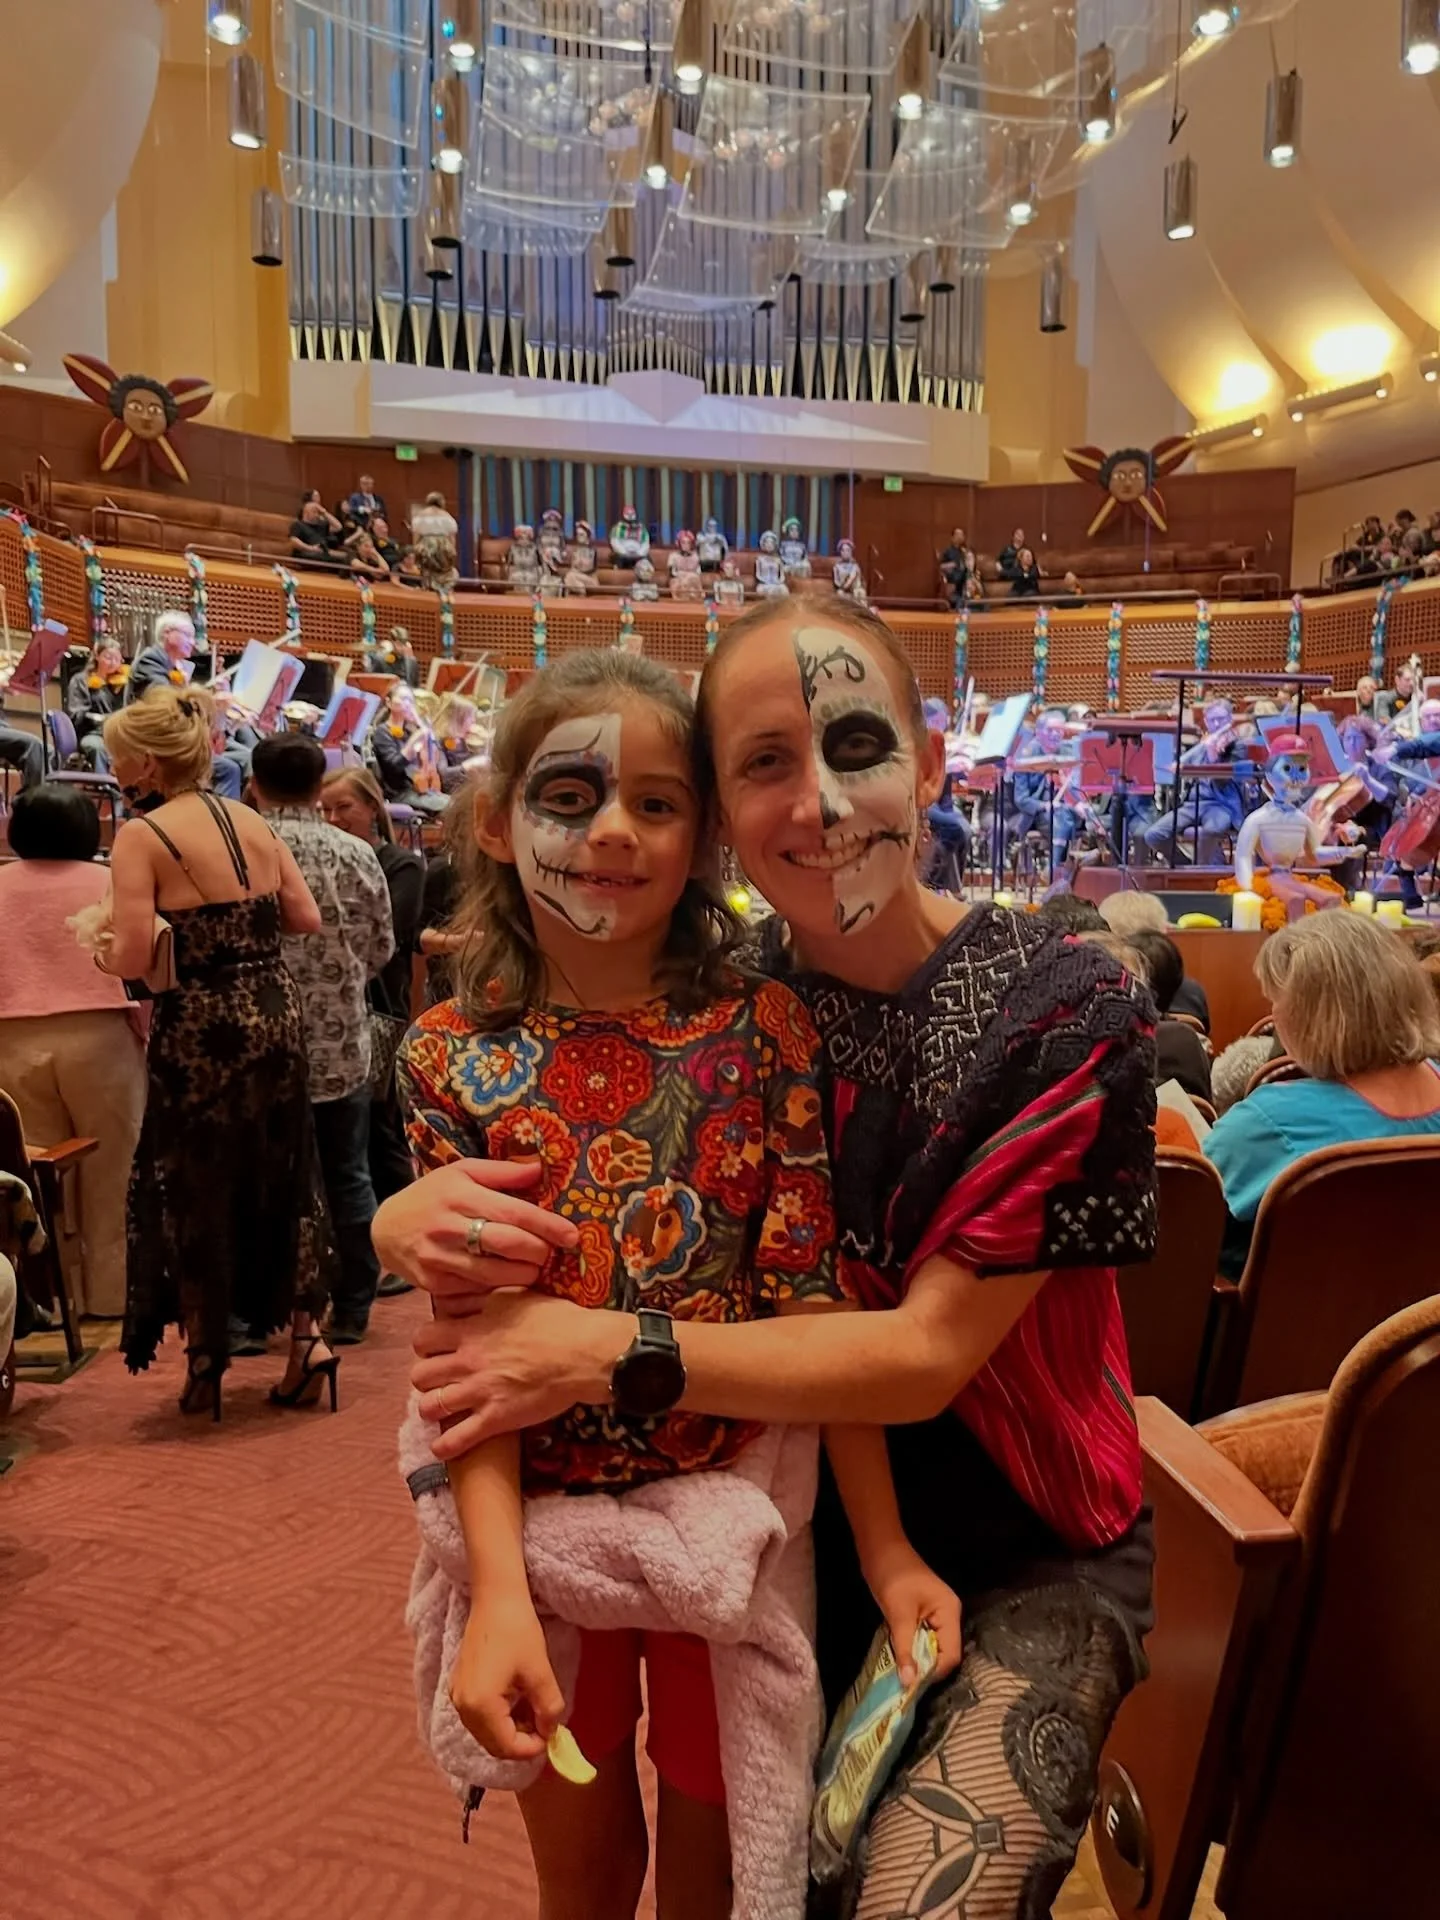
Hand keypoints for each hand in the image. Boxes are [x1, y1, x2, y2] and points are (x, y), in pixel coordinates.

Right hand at [372, 1159, 576, 1296]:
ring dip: (524, 1274)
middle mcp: (449, 1227)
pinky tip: (507, 1278)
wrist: (386, 1228)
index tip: (572, 1235)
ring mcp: (440, 1259)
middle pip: (508, 1245)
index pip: (513, 1212)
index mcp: (460, 1195)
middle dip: (539, 1252)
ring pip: (495, 1273)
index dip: (547, 1225)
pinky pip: (477, 1290)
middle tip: (551, 1252)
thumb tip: (540, 1169)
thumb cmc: (433, 1195)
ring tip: (533, 1267)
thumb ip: (502, 1172)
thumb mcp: (462, 1172)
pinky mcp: (435, 1284)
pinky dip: (499, 1287)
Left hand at [413, 1291, 632, 1458]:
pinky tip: (443, 1447)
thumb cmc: (558, 1320)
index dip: (426, 1345)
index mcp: (472, 1330)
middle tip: (440, 1380)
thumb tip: (463, 1296)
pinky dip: (444, 1446)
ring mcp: (479, 1392)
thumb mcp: (515, 1296)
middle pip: (420, 1375)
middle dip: (426, 1378)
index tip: (437, 1349)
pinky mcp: (495, 1419)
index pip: (423, 1339)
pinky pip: (457, 1439)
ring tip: (442, 1409)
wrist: (584, 1352)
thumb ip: (484, 1299)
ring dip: (432, 1409)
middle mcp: (467, 1361)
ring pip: (430, 1407)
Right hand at [451, 1594, 564, 1761]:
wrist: (495, 1598)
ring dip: (511, 1730)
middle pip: (493, 1744)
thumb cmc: (518, 1630)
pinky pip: (479, 1716)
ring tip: (535, 1711)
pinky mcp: (459, 1685)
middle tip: (546, 1726)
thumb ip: (549, 1708)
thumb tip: (551, 1732)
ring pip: (486, 1732)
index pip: (507, 1747)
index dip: (533, 1747)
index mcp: (480, 1706)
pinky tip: (518, 1700)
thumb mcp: (540, 1672)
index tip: (553, 1735)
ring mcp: (457, 1696)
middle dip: (522, 1741)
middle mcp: (462, 1706)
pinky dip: (499, 1718)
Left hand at [865, 1543, 962, 1688]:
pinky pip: (921, 1638)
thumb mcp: (898, 1613)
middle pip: (943, 1653)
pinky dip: (910, 1647)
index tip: (912, 1684)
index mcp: (950, 1612)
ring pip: (930, 1647)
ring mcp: (936, 1614)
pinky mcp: (922, 1614)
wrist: (879, 1546)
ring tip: (899, 1672)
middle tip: (904, 1681)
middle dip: (924, 1667)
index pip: (951, 1655)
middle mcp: (948, 1615)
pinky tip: (898, 1655)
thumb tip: (909, 1683)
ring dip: (915, 1658)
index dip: (933, 1672)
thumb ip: (905, 1649)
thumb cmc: (892, 1575)